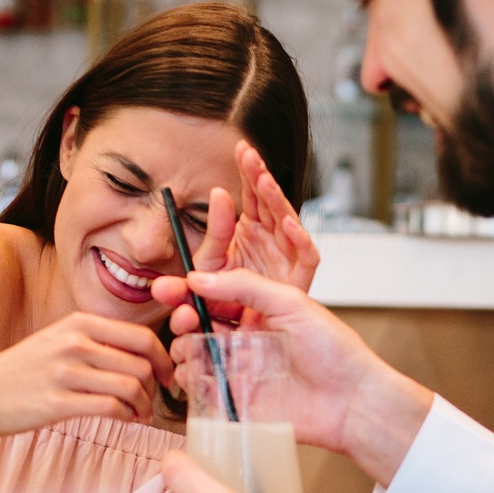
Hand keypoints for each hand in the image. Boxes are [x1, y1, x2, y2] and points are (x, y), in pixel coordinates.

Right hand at [0, 313, 173, 492]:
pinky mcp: (57, 403)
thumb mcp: (59, 339)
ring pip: (130, 387)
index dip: (163, 360)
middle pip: (141, 364)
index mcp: (79, 323)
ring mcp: (65, 372)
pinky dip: (127, 416)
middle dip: (156, 387)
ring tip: (140, 414)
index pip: (141, 337)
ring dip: (144, 405)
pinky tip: (126, 420)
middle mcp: (74, 343)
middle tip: (153, 400)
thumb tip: (143, 353)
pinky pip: (110, 408)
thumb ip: (97, 341)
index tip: (166, 377)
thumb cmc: (25, 371)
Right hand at [151, 268, 432, 484]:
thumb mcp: (291, 301)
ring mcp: (240, 372)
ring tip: (190, 348)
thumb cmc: (335, 351)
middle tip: (183, 318)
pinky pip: (203, 392)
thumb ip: (245, 286)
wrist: (352, 401)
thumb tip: (200, 278)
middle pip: (198, 327)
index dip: (188, 292)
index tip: (170, 288)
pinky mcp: (237, 404)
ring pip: (195, 358)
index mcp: (258, 313)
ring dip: (184, 350)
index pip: (213, 297)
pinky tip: (195, 374)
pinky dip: (191, 383)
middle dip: (182, 320)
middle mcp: (245, 342)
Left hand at [192, 141, 319, 322]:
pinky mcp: (300, 280)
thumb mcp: (205, 285)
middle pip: (270, 203)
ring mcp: (288, 259)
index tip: (241, 149)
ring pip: (288, 222)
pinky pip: (307, 258)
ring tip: (263, 181)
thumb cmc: (229, 310)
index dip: (249, 172)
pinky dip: (300, 240)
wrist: (248, 344)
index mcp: (252, 233)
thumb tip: (187, 243)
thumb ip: (193, 269)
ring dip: (276, 200)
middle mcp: (272, 241)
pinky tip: (287, 225)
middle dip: (260, 177)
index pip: (252, 196)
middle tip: (249, 155)